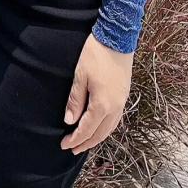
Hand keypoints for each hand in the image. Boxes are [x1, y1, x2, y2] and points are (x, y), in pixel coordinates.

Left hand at [61, 33, 132, 153]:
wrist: (118, 38)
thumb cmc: (96, 54)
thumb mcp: (80, 76)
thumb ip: (75, 101)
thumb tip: (69, 121)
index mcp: (102, 105)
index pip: (87, 130)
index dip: (75, 139)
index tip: (63, 145)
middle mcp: (115, 107)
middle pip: (100, 133)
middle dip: (86, 143)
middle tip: (73, 149)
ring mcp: (122, 101)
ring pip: (110, 128)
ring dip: (97, 137)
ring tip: (86, 141)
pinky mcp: (124, 94)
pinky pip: (116, 119)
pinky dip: (106, 127)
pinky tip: (100, 126)